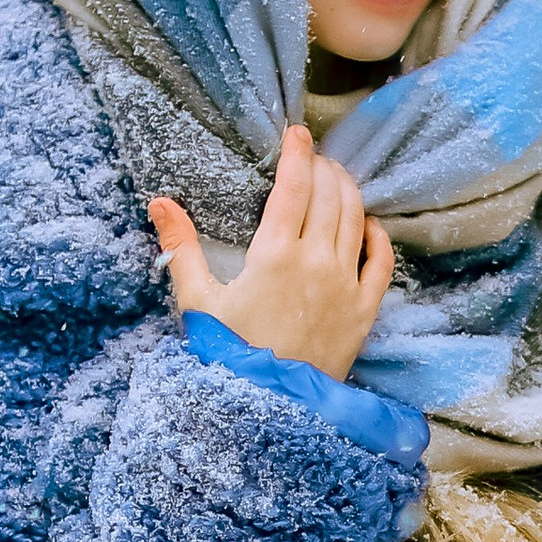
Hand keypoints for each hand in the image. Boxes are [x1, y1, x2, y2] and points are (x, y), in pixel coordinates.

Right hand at [149, 123, 393, 381]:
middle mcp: (317, 262)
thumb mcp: (198, 301)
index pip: (294, 185)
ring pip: (357, 219)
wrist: (268, 408)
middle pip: (331, 194)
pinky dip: (377, 234)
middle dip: (323, 167)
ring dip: (348, 191)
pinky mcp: (364, 310)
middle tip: (313, 159)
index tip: (297, 132)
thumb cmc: (227, 354)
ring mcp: (345, 285)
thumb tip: (160, 201)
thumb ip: (181, 246)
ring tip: (336, 179)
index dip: (298, 152)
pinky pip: (381, 261)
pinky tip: (369, 224)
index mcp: (274, 254)